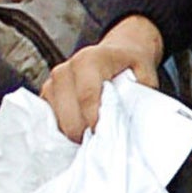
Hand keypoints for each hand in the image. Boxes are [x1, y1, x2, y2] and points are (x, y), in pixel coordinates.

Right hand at [41, 15, 164, 140]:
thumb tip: (134, 120)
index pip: (87, 95)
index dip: (94, 119)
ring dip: (74, 133)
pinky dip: (64, 131)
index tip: (104, 135)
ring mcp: (52, 83)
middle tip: (101, 140)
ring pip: (56, 121)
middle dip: (84, 132)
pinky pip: (50, 122)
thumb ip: (139, 94)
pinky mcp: (46, 97)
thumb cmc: (131, 65)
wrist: (117, 52)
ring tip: (93, 135)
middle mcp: (65, 70)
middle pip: (68, 113)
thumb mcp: (145, 74)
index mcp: (89, 60)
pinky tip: (81, 133)